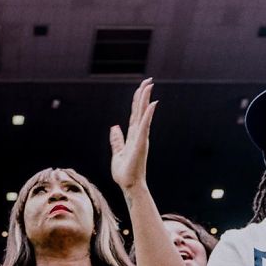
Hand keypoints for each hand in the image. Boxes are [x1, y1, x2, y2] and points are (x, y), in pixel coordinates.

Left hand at [109, 78, 156, 192]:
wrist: (129, 185)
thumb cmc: (124, 172)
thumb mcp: (116, 153)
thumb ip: (116, 140)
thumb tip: (114, 127)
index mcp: (133, 136)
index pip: (135, 114)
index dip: (137, 101)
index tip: (142, 88)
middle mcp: (138, 135)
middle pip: (140, 111)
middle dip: (144, 95)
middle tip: (149, 80)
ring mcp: (141, 138)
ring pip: (143, 115)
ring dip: (146, 100)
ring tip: (150, 85)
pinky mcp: (141, 144)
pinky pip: (145, 126)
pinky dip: (148, 115)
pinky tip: (152, 104)